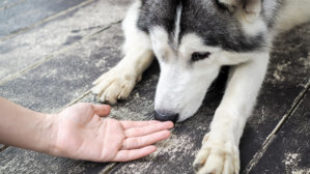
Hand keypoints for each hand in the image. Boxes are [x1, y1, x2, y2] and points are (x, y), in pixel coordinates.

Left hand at [49, 103, 173, 161]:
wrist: (57, 129)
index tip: (161, 122)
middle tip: (170, 127)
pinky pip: (126, 153)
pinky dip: (139, 152)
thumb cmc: (71, 119)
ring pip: (137, 142)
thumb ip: (101, 109)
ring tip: (166, 134)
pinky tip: (151, 148)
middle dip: (156, 130)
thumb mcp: (89, 108)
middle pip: (140, 133)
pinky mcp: (107, 153)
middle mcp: (116, 136)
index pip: (136, 126)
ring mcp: (113, 145)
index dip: (149, 124)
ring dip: (152, 138)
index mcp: (113, 126)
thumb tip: (109, 108)